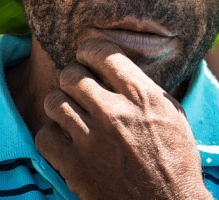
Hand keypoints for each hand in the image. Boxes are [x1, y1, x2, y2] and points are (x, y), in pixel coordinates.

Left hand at [34, 38, 211, 199]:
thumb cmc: (175, 161)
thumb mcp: (173, 114)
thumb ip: (145, 88)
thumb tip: (120, 66)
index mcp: (142, 95)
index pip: (102, 53)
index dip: (89, 51)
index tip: (86, 58)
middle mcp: (114, 112)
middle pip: (72, 74)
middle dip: (73, 78)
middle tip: (77, 89)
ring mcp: (91, 139)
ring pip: (53, 102)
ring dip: (59, 105)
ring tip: (68, 113)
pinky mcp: (74, 166)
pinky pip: (43, 136)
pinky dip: (50, 136)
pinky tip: (63, 140)